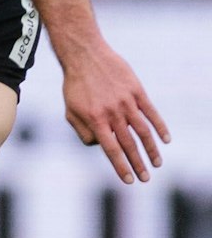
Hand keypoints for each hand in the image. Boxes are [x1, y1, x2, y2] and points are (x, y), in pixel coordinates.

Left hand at [59, 38, 168, 182]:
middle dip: (138, 164)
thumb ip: (84, 131)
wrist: (85, 56)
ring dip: (151, 150)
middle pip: (129, 144)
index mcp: (95, 120)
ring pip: (143, 131)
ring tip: (157, 164)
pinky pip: (151, 113)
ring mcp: (126, 102)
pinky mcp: (137, 92)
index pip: (111, 149)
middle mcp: (113, 113)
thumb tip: (99, 146)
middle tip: (145, 179)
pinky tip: (166, 140)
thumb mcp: (70, 111)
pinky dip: (160, 127)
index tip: (128, 180)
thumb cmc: (75, 86)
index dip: (120, 166)